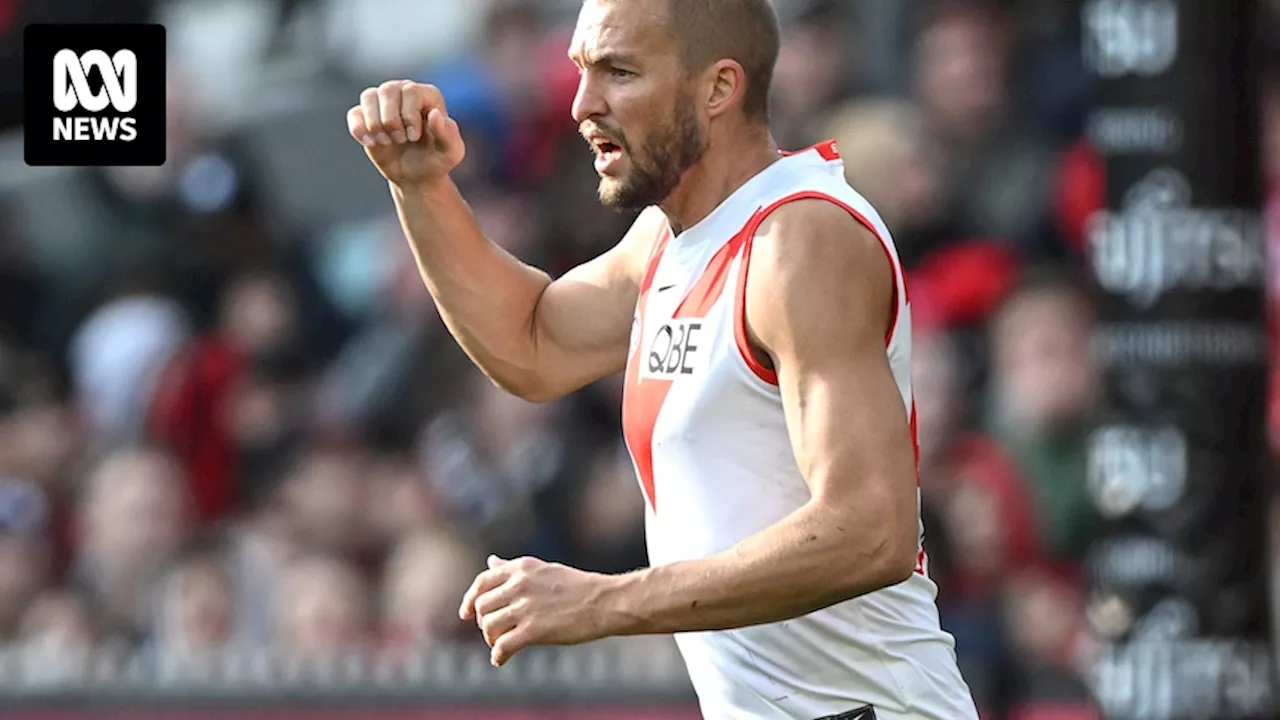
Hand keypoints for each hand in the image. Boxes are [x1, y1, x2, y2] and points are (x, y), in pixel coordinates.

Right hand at [346, 80, 465, 186]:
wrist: (417, 176)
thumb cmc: (437, 161)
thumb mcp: (451, 152)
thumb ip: (448, 134)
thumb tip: (434, 114)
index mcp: (427, 95)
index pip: (410, 91)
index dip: (408, 115)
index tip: (414, 137)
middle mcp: (404, 92)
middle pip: (387, 90)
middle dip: (391, 121)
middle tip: (401, 140)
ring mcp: (383, 102)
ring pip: (368, 97)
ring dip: (375, 124)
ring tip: (387, 141)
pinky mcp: (365, 117)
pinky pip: (354, 114)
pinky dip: (359, 130)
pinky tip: (372, 144)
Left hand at [460, 555, 611, 666]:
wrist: (604, 602)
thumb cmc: (577, 586)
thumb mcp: (542, 569)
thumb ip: (513, 568)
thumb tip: (491, 561)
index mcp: (521, 568)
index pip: (482, 582)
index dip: (469, 600)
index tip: (465, 614)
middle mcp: (519, 584)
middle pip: (482, 606)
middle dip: (483, 622)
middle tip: (494, 633)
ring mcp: (526, 607)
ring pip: (488, 626)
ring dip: (491, 640)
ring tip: (502, 645)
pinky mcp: (534, 629)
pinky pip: (502, 646)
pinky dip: (498, 656)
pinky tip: (502, 660)